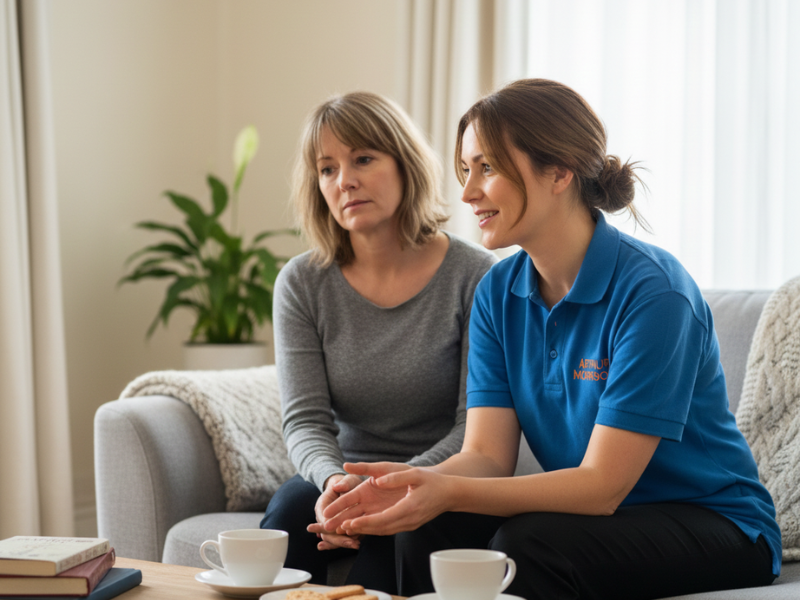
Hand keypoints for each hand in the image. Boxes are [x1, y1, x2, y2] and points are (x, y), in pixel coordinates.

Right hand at [308, 473, 362, 550]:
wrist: (348, 486)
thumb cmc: (347, 482)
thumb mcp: (346, 480)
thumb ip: (343, 483)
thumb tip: (337, 486)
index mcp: (322, 505)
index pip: (324, 519)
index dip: (331, 527)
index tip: (340, 530)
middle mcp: (325, 517)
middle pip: (329, 533)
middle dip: (339, 539)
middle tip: (351, 543)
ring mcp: (334, 524)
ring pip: (336, 537)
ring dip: (345, 542)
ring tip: (356, 546)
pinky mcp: (343, 527)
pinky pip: (344, 536)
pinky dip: (350, 541)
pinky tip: (357, 545)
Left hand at [322, 462, 449, 535]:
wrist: (450, 494)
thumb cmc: (433, 482)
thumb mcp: (415, 474)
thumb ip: (395, 478)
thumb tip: (377, 481)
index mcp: (409, 508)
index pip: (383, 519)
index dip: (365, 522)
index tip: (350, 523)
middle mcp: (408, 520)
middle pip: (380, 529)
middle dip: (359, 529)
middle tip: (339, 528)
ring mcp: (409, 524)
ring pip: (383, 531)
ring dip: (365, 530)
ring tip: (345, 528)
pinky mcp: (409, 524)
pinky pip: (388, 528)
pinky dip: (374, 528)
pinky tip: (363, 526)